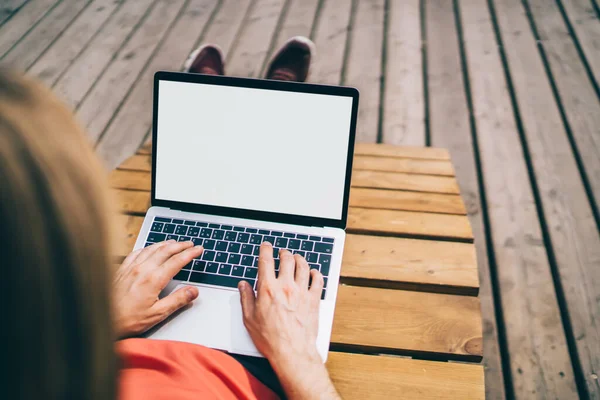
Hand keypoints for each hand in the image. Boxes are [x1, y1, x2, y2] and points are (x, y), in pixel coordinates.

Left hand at [113, 240, 202, 337]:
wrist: (101, 318)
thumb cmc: (127, 320)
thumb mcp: (157, 314)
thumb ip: (177, 301)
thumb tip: (193, 291)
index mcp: (153, 280)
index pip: (177, 261)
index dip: (190, 254)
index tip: (198, 250)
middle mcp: (142, 270)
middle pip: (165, 251)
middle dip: (180, 245)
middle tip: (190, 243)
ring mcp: (130, 268)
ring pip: (151, 249)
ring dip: (165, 244)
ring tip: (174, 243)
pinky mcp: (121, 269)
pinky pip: (137, 252)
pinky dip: (147, 247)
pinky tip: (149, 249)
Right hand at [238, 242, 339, 398]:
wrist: (291, 351)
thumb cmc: (271, 339)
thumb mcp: (249, 319)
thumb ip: (246, 298)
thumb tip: (243, 286)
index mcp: (268, 289)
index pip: (266, 261)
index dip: (265, 249)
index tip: (266, 246)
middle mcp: (286, 286)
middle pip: (287, 259)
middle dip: (283, 253)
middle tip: (282, 253)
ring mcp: (302, 292)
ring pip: (303, 266)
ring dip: (299, 259)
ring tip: (297, 258)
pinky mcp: (314, 299)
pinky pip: (318, 280)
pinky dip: (315, 273)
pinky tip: (313, 273)